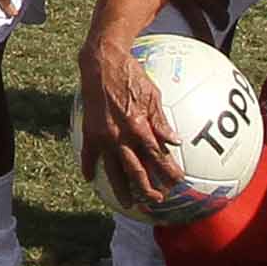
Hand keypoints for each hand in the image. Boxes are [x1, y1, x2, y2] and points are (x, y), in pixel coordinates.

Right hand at [77, 44, 187, 213]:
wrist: (102, 62)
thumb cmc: (131, 75)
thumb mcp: (152, 95)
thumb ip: (161, 121)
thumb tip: (175, 141)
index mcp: (139, 126)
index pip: (157, 156)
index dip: (168, 171)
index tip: (178, 182)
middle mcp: (121, 135)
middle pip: (135, 169)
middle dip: (147, 188)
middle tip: (157, 200)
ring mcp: (103, 135)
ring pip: (112, 169)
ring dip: (121, 188)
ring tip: (127, 203)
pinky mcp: (89, 130)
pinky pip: (88, 154)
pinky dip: (88, 166)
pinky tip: (89, 178)